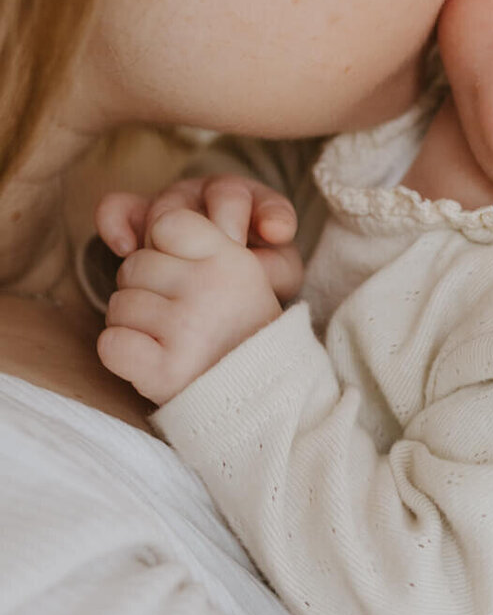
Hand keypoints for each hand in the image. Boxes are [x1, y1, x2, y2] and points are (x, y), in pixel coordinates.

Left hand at [95, 177, 304, 406]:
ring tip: (169, 339)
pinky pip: (110, 344)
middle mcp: (210, 286)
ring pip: (117, 305)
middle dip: (144, 288)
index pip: (167, 222)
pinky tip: (150, 359)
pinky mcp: (165, 371)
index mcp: (230, 257)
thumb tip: (123, 239)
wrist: (260, 393)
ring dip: (133, 323)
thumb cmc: (237, 326)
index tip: (186, 270)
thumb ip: (194, 240)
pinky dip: (121, 353)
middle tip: (178, 315)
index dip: (164, 246)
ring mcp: (187, 328)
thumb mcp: (236, 269)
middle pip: (134, 265)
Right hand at [96, 174, 303, 302]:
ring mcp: (174, 202)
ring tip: (179, 271)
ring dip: (176, 236)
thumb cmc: (244, 283)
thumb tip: (258, 266)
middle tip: (226, 252)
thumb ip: (275, 270)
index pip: (268, 201)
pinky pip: (118, 208)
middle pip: (222, 194)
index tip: (277, 233)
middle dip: (224, 223)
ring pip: (172, 203)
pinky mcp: (137, 215)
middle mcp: (215, 195)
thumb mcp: (274, 277)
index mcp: (254, 205)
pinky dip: (118, 224)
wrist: (201, 295)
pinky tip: (126, 248)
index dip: (272, 214)